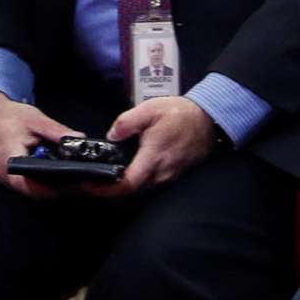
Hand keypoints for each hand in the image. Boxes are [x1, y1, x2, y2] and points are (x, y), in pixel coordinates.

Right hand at [0, 90, 78, 197]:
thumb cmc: (6, 116)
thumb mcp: (35, 119)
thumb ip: (57, 131)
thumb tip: (78, 140)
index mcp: (10, 158)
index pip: (31, 185)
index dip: (53, 188)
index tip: (73, 186)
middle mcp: (4, 174)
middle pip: (35, 192)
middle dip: (58, 190)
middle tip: (80, 184)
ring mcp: (4, 178)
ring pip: (31, 192)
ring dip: (49, 188)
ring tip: (70, 180)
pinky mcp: (6, 178)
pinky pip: (26, 187)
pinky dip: (40, 183)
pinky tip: (53, 176)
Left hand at [96, 96, 215, 196]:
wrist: (208, 118)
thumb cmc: (179, 113)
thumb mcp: (149, 109)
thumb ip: (126, 122)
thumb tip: (111, 136)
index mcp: (153, 157)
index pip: (129, 184)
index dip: (108, 190)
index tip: (92, 187)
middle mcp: (163, 172)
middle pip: (134, 190)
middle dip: (113, 188)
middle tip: (94, 180)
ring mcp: (171, 176)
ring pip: (144, 188)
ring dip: (127, 184)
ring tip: (109, 174)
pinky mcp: (176, 174)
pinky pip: (154, 182)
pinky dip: (140, 179)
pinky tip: (132, 169)